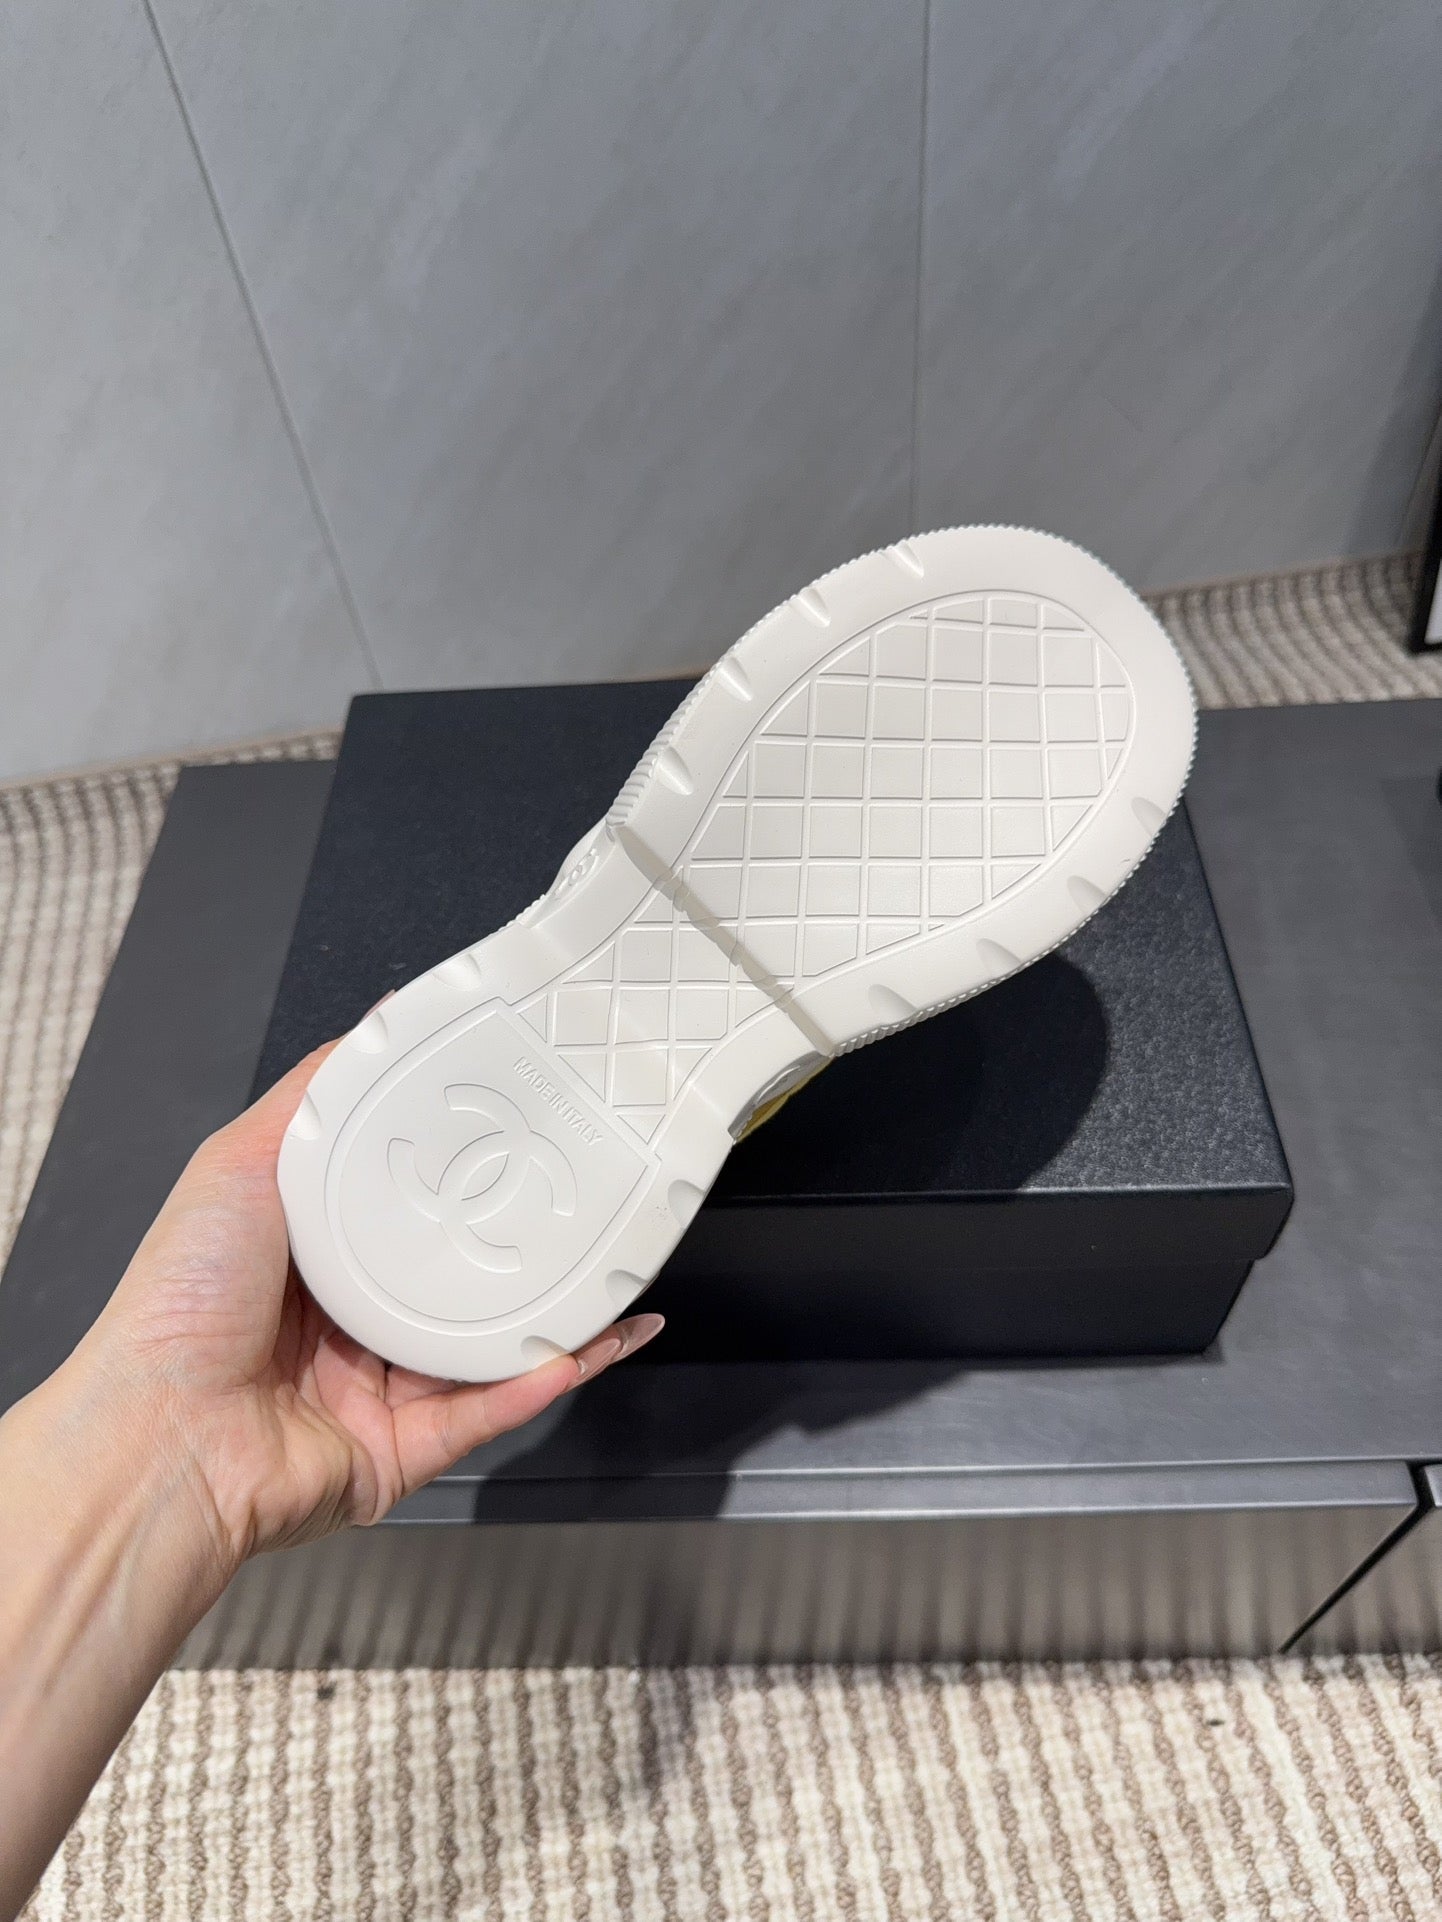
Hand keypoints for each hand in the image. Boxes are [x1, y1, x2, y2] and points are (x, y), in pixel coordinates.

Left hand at [68, 1040, 663, 1577]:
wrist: (161, 1440)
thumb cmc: (180, 1304)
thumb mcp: (239, 1163)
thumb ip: (311, 1100)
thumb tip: (374, 1026)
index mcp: (312, 1259)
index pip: (404, 1207)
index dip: (461, 1172)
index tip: (516, 1131)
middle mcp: (348, 1326)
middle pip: (455, 1277)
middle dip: (520, 1248)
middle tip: (584, 1202)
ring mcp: (380, 1390)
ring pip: (489, 1348)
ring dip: (557, 1317)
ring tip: (618, 1279)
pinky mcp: (405, 1451)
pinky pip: (489, 1411)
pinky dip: (542, 1380)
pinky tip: (593, 1343)